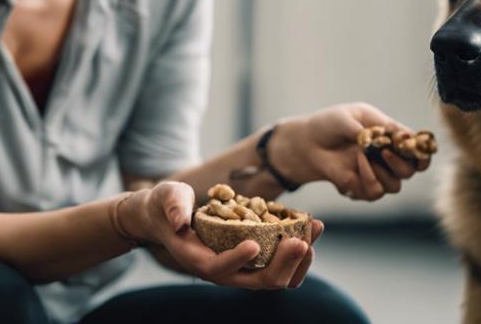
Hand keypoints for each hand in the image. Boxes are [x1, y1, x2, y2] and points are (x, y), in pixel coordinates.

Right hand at [119, 181, 324, 288]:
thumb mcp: (166, 198)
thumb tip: (180, 221)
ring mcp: (240, 269)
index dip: (236, 260)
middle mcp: (221, 271)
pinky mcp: (254, 261)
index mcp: (197, 259)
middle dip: (282, 264)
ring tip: (314, 229)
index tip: (255, 244)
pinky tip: (311, 228)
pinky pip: (281, 265)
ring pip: (274, 278)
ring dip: (298, 260)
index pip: (218, 268)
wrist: (169, 218)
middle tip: (300, 240)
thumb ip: (173, 206)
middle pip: (256, 282)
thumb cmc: (167, 206)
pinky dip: (298, 251)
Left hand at [271, 102, 431, 200]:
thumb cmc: (330, 125)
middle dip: (401, 163)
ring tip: (361, 155)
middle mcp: (388, 158)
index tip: (417, 150)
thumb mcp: (347, 118)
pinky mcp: (362, 189)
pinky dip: (366, 179)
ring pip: (395, 186)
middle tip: (384, 152)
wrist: (307, 143)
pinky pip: (375, 192)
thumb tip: (387, 138)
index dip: (423, 152)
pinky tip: (352, 167)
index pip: (418, 149)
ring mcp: (377, 175)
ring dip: (380, 172)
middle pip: (412, 171)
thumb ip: (368, 128)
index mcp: (391, 137)